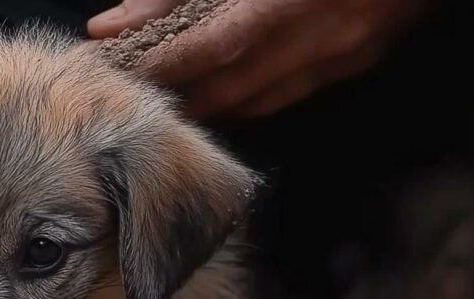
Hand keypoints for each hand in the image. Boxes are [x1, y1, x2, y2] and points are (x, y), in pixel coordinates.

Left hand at [88, 0, 434, 117]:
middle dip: (174, 94)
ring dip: (206, 101)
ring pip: (257, 100)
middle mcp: (325, 34)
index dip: (158, 63)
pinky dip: (244, 94)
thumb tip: (118, 21)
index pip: (211, 45)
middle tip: (126, 90)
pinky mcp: (362, 60)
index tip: (111, 67)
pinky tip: (216, 85)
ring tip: (161, 90)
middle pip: (230, 88)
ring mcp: (349, 53)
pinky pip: (288, 92)